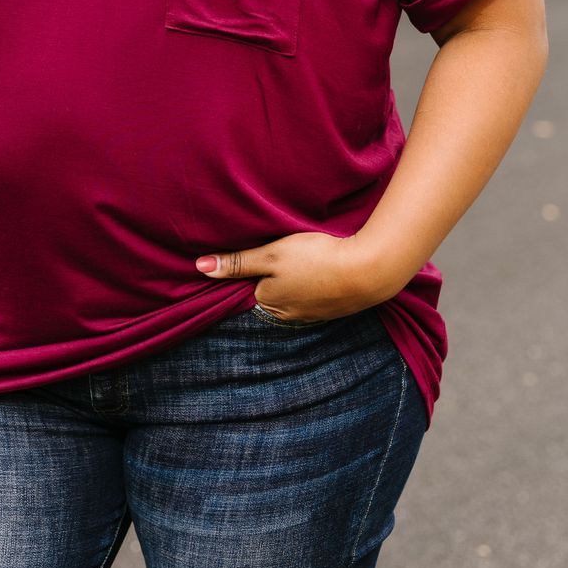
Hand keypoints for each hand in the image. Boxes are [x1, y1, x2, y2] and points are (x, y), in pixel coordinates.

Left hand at [194, 230, 394, 321]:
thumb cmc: (315, 259)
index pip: (250, 287)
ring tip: (301, 259)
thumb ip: (238, 262)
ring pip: (294, 295)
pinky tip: (320, 269)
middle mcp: (289, 315)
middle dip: (273, 277)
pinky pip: (315, 296)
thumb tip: (199, 267)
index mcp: (269, 302)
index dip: (251, 269)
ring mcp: (313, 314)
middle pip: (272, 293)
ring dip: (295, 281)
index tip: (257, 252)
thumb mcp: (271, 254)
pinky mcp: (334, 308)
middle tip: (281, 252)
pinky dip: (315, 284)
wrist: (367, 270)